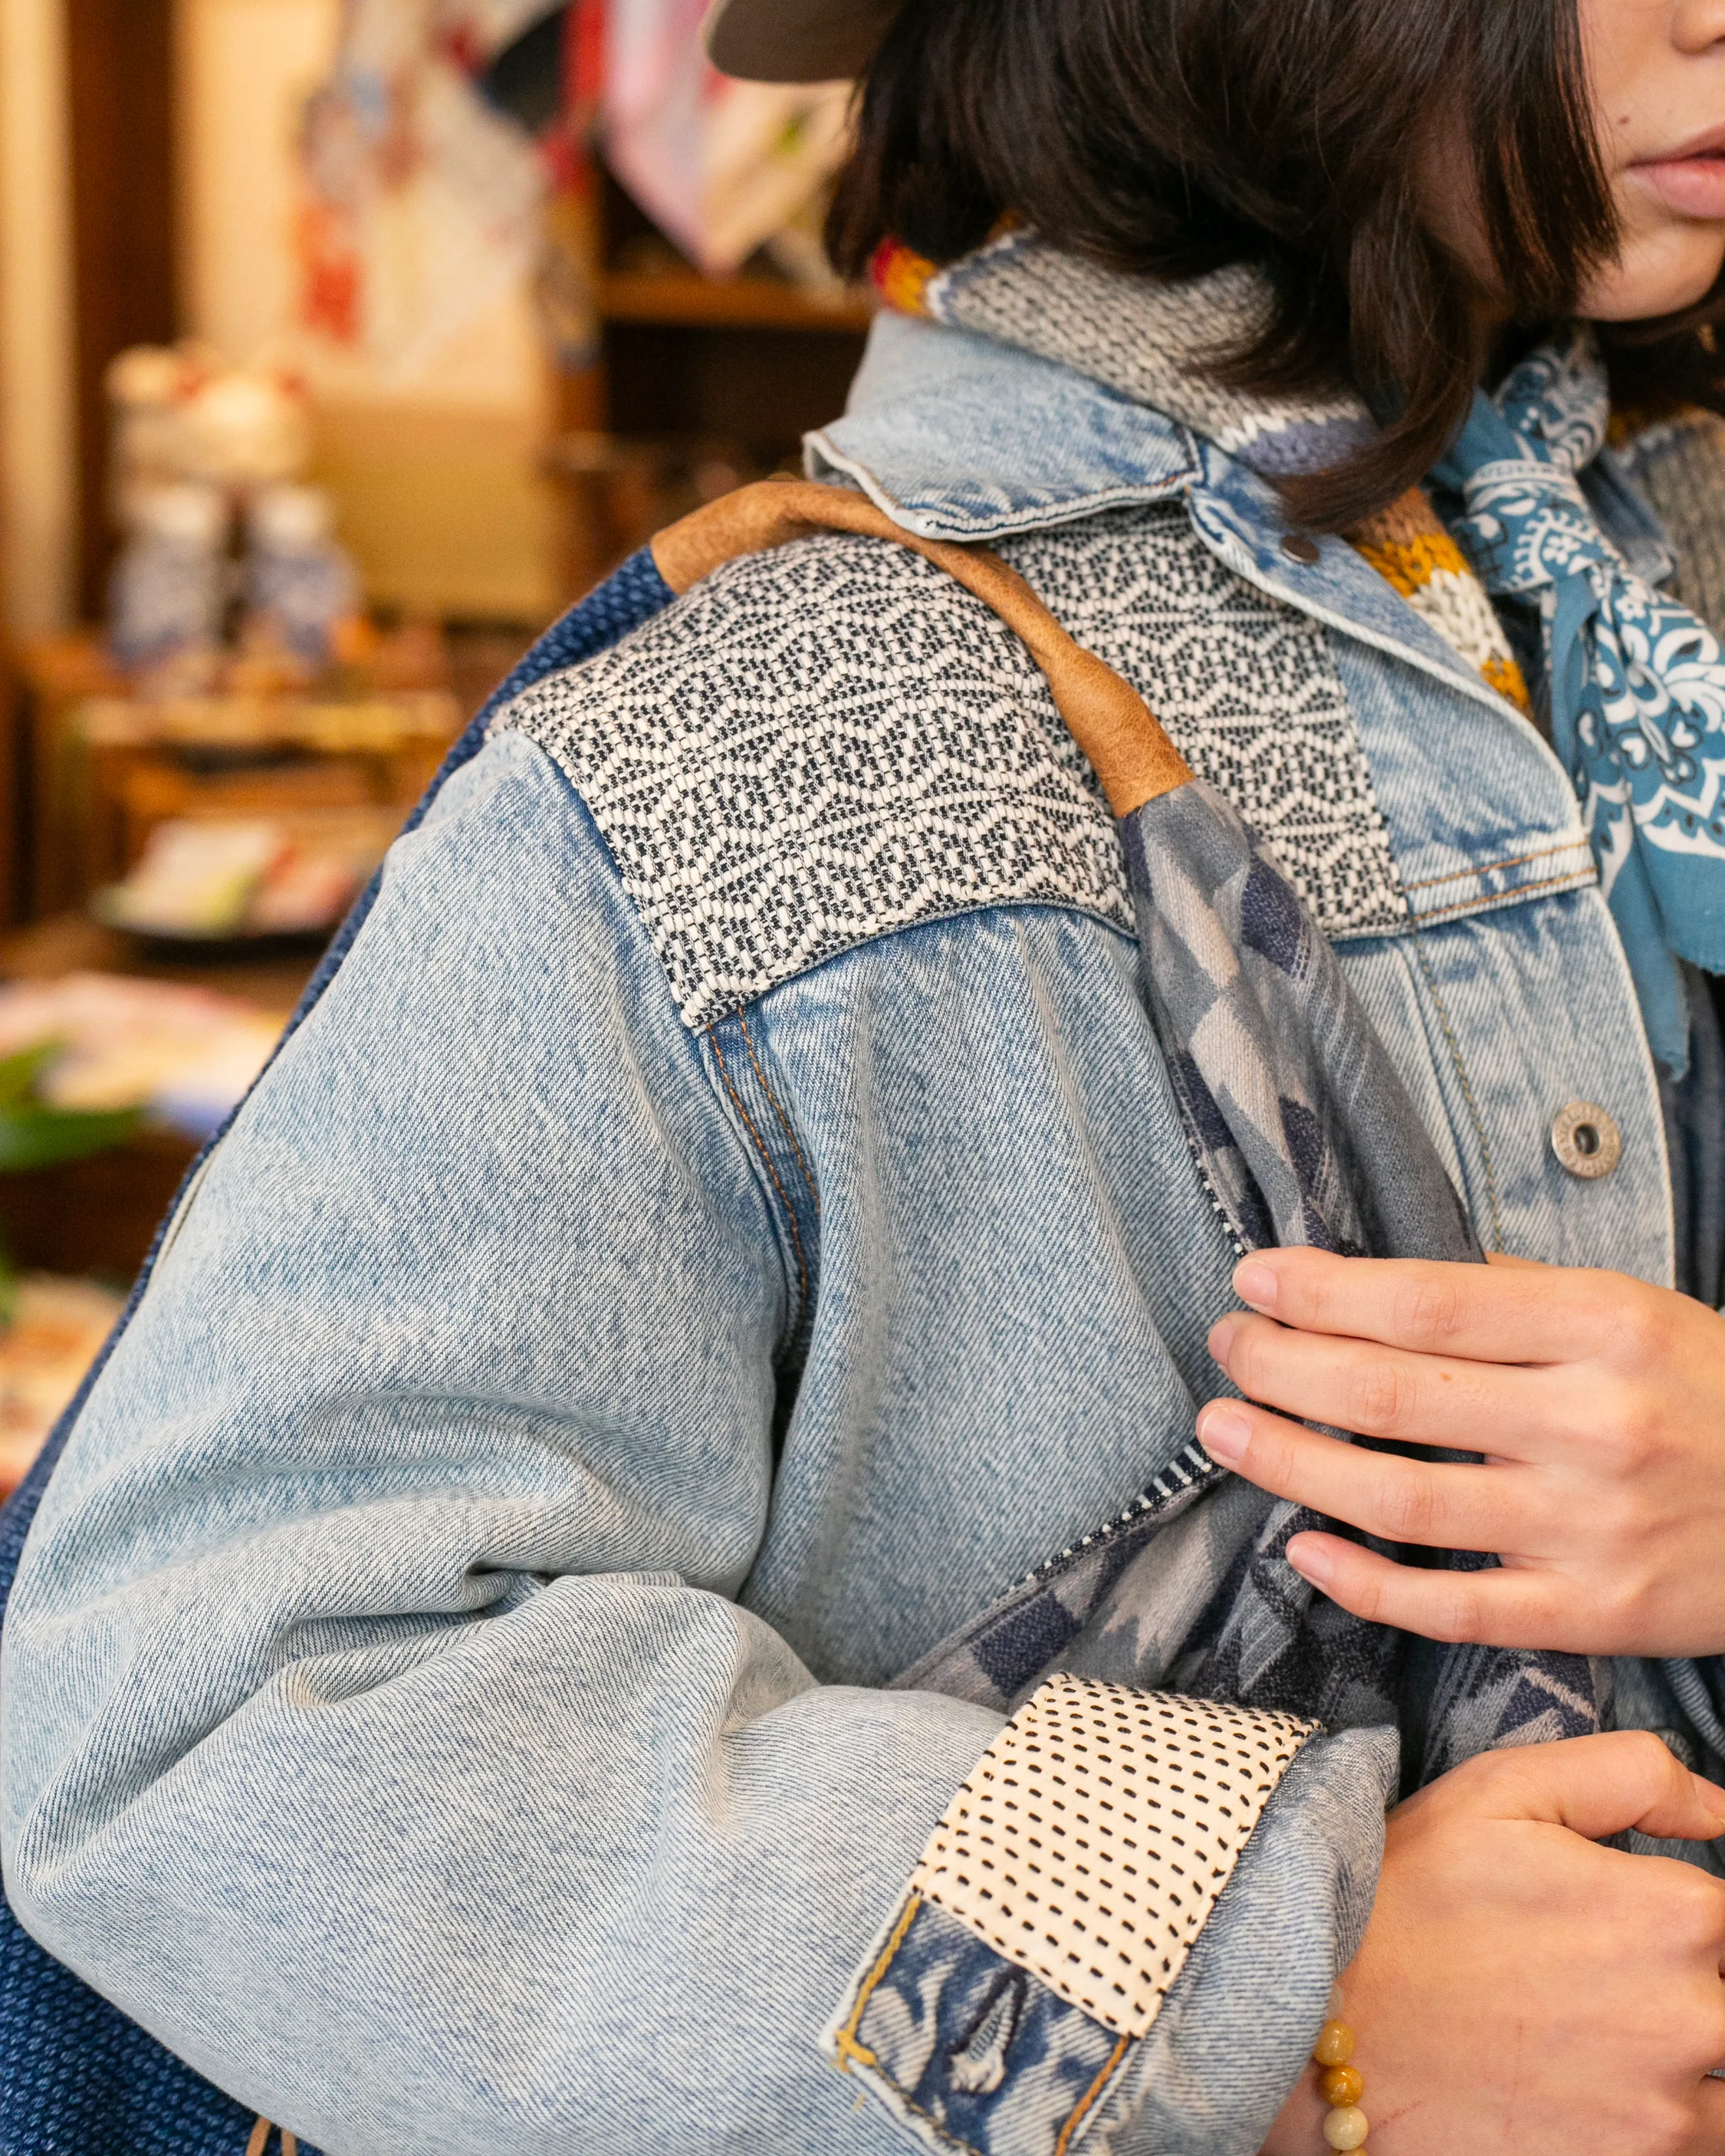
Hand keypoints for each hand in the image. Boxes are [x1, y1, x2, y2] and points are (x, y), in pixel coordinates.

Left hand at [1197, 1247, 1724, 1655]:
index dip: (1321, 1292)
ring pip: (1402, 1503)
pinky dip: (1364, 1583)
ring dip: (1290, 1463)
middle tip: (1226, 1348)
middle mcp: (1595, 1427)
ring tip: (1222, 1429)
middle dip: (1282, 1367)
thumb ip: (1513, 1294)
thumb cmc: (1712, 1393)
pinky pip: (1453, 1609)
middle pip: (1394, 1395)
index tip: (1255, 1280)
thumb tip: (1380, 1280)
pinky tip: (1300, 1546)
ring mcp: (1591, 1530)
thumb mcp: (1634, 1309)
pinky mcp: (1594, 1616)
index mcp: (1605, 1329)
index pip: (1424, 1303)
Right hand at [1261, 1733, 1724, 2155]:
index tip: (1630, 1922)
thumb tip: (1720, 1807)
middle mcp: (1691, 2017)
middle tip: (1599, 1982)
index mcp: (1675, 1914)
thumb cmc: (1407, 1899)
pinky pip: (1692, 2147)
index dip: (1693, 1916)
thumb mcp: (1500, 1791)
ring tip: (1599, 2040)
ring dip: (1690, 2066)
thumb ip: (1629, 1774)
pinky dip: (1658, 2122)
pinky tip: (1589, 2088)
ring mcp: (1665, 2112)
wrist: (1320, 2024)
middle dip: (1692, 1989)